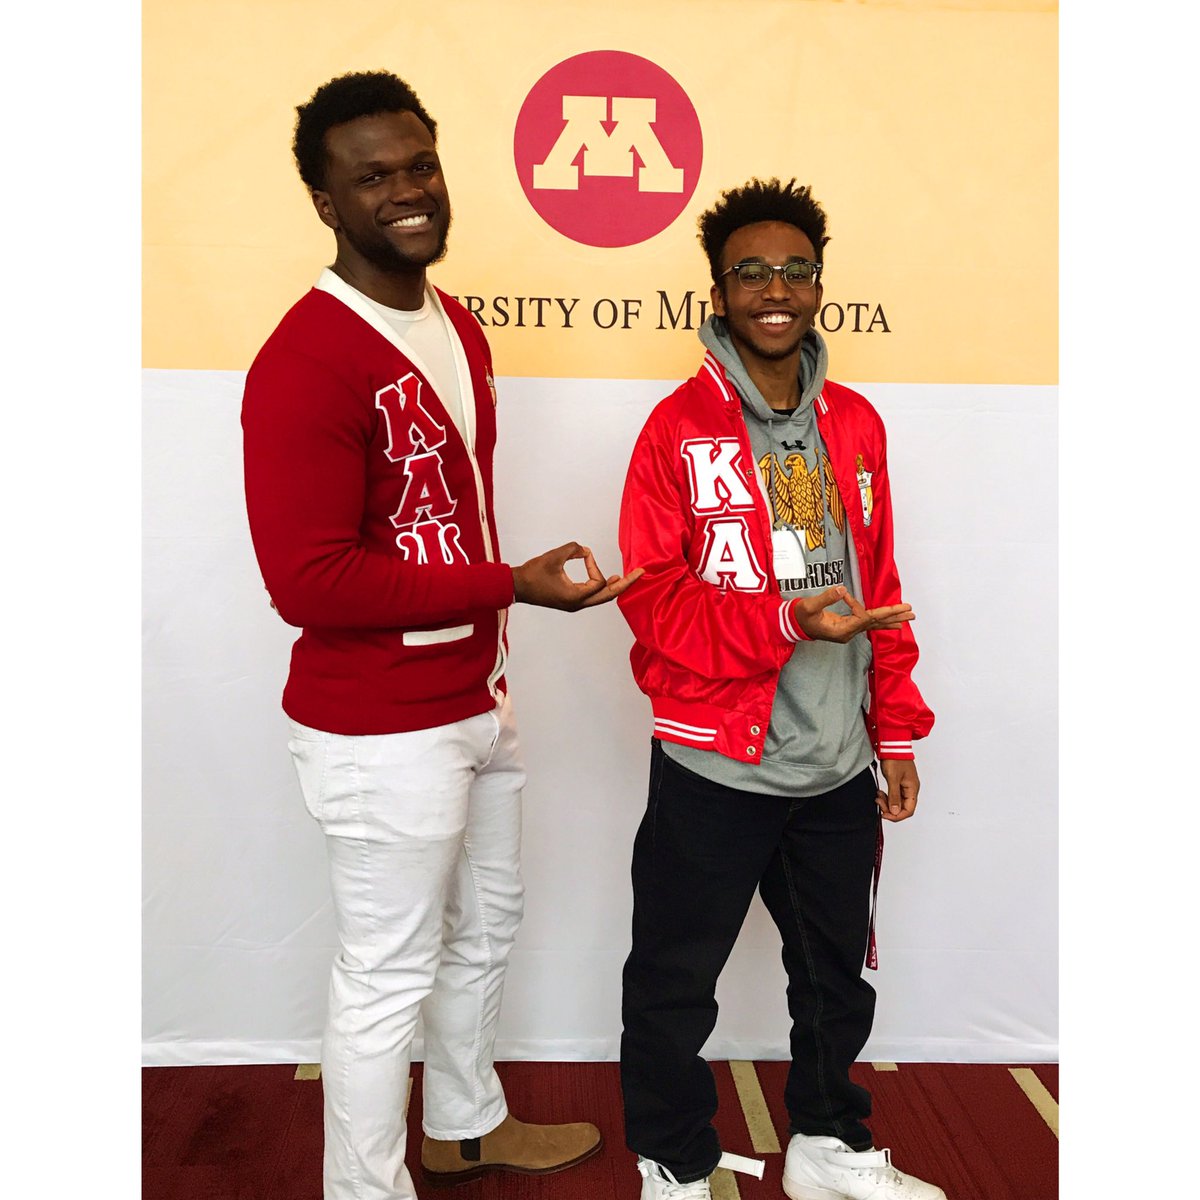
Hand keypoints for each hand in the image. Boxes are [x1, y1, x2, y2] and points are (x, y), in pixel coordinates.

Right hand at [512, 542, 644, 611]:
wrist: (516, 587)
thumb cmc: (532, 574)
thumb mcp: (554, 556)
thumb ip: (573, 549)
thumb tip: (585, 551)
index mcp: (575, 597)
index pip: (598, 583)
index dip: (594, 566)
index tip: (584, 555)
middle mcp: (578, 604)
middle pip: (608, 596)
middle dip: (625, 584)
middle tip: (641, 574)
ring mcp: (575, 604)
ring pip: (601, 598)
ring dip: (615, 587)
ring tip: (628, 577)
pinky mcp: (571, 601)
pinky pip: (593, 596)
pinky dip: (603, 588)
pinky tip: (610, 580)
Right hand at [790, 586, 912, 643]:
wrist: (794, 625)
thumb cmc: (801, 616)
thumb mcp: (809, 606)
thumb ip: (825, 598)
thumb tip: (841, 589)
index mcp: (840, 630)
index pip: (861, 618)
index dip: (862, 607)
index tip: (854, 597)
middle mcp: (848, 633)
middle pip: (874, 623)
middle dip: (893, 616)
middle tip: (911, 612)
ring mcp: (849, 631)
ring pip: (874, 624)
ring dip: (891, 619)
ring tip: (908, 616)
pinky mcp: (848, 627)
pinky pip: (867, 623)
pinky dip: (880, 619)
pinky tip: (893, 621)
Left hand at [877, 758, 919, 821]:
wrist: (892, 746)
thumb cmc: (895, 758)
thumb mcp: (893, 778)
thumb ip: (894, 796)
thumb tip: (895, 811)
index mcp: (913, 789)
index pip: (909, 810)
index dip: (897, 816)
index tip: (885, 814)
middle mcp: (911, 789)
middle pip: (902, 808)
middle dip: (890, 808)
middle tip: (879, 802)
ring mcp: (905, 786)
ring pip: (897, 802)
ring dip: (887, 802)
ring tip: (878, 796)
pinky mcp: (898, 783)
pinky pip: (894, 796)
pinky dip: (887, 797)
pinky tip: (880, 793)